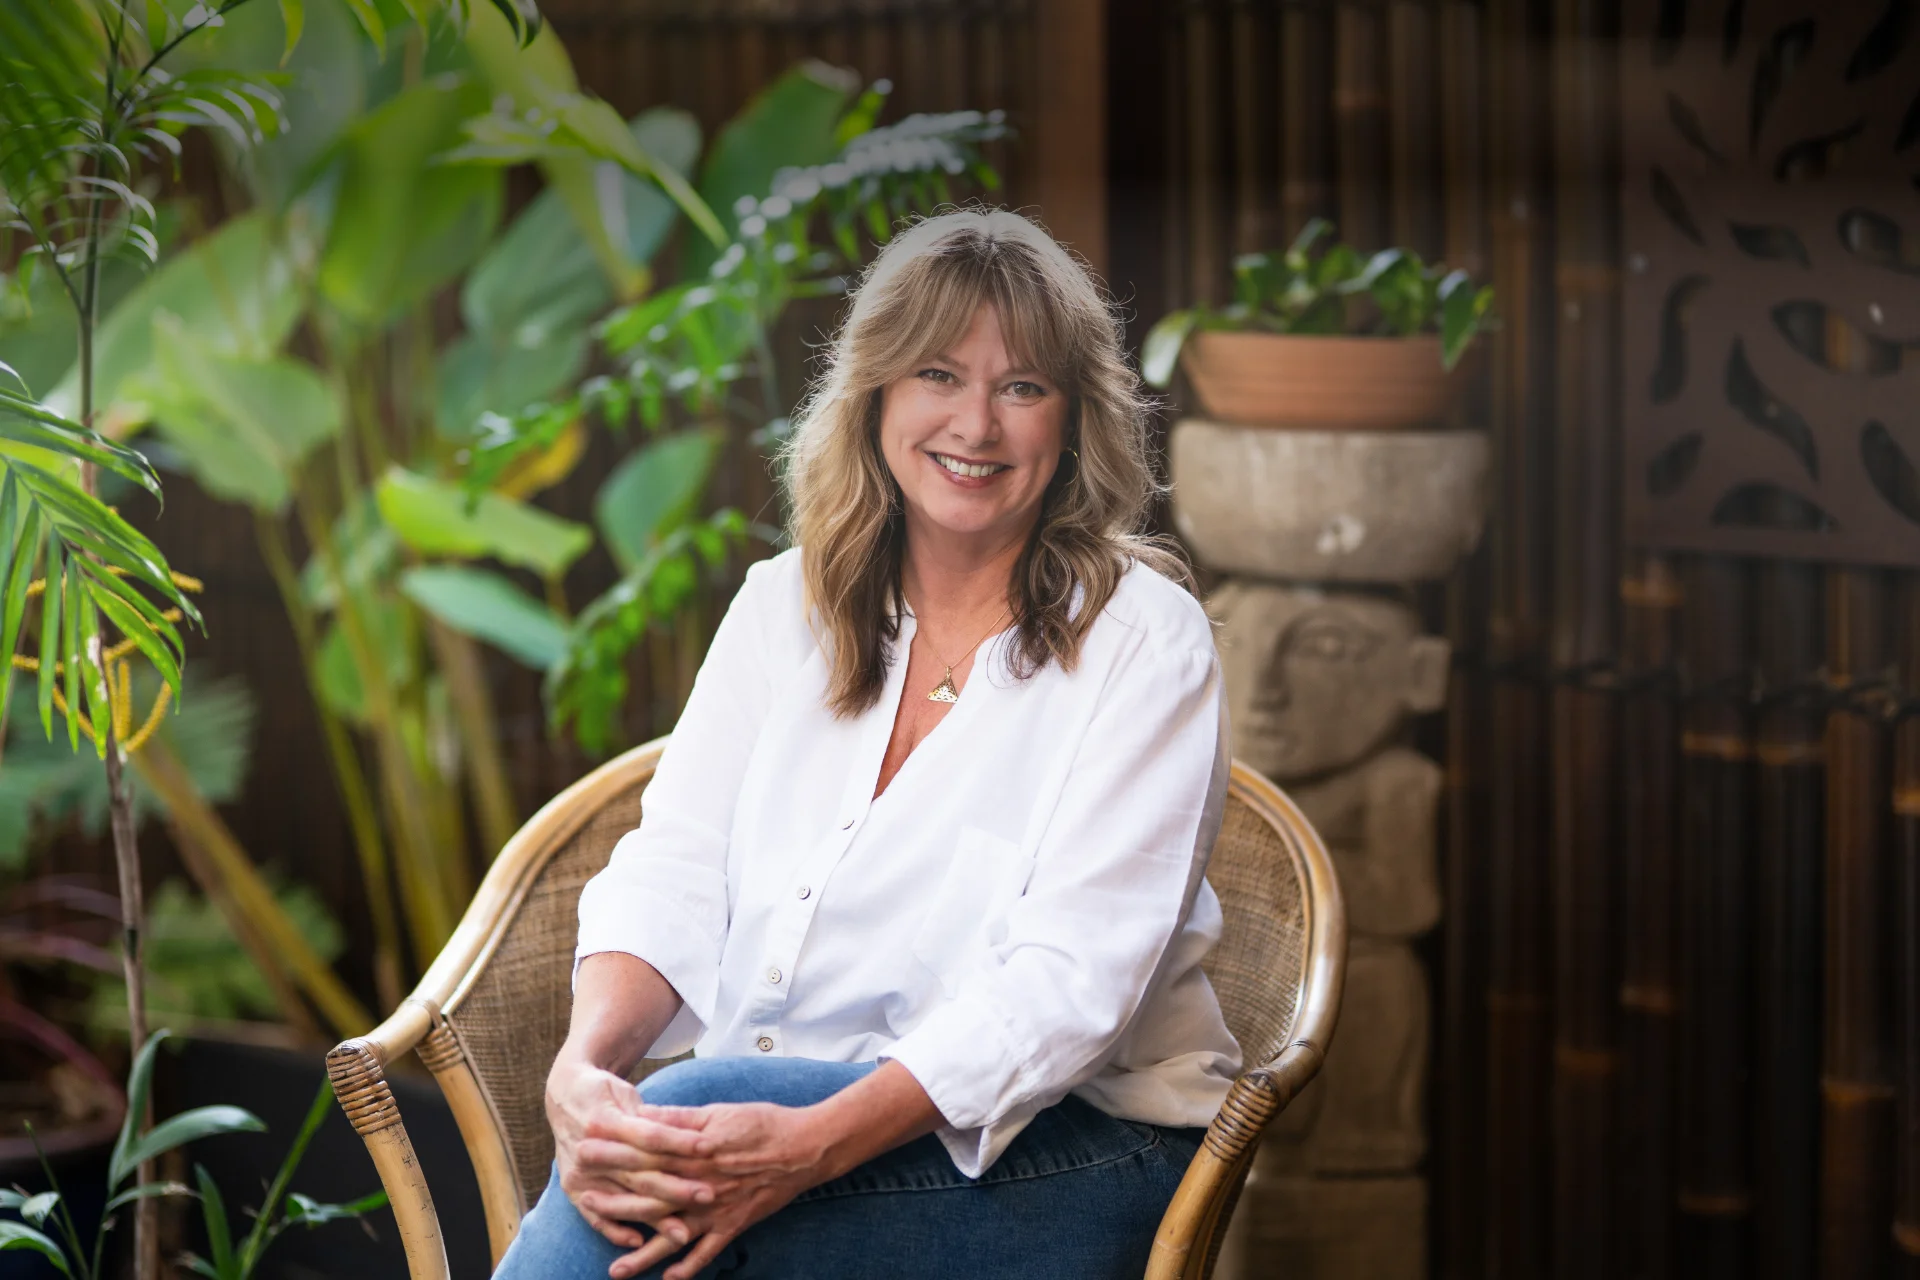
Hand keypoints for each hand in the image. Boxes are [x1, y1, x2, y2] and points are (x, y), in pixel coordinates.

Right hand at [546, 1059, 717, 1251]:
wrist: (564, 1097)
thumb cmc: (605, 1093)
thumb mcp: (627, 1094)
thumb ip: (654, 1117)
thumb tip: (693, 1129)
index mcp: (603, 1121)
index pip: (649, 1136)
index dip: (680, 1142)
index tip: (710, 1148)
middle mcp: (588, 1150)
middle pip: (639, 1173)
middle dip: (676, 1187)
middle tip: (708, 1195)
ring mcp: (578, 1172)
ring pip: (623, 1199)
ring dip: (654, 1218)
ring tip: (683, 1233)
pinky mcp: (572, 1188)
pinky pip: (593, 1217)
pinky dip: (614, 1231)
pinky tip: (638, 1241)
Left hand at [606, 1102, 832, 1279]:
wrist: (805, 1147)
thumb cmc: (762, 1123)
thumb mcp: (719, 1112)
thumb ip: (680, 1120)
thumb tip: (644, 1114)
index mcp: (694, 1153)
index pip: (645, 1156)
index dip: (614, 1155)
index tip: (585, 1152)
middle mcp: (700, 1185)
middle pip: (650, 1198)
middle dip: (616, 1203)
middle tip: (586, 1204)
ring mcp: (716, 1209)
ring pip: (674, 1235)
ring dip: (644, 1253)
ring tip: (616, 1269)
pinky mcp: (734, 1223)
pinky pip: (709, 1251)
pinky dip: (690, 1266)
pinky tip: (670, 1278)